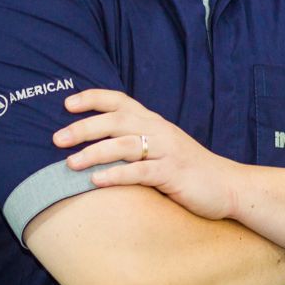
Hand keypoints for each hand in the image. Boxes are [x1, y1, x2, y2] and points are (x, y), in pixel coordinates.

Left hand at [55, 89, 237, 220]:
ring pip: (125, 146)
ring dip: (94, 153)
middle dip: (84, 128)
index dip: (93, 99)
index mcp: (154, 122)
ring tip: (71, 164)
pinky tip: (96, 182)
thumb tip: (97, 144)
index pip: (119, 101)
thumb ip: (135, 141)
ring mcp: (167, 151)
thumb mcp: (161, 148)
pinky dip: (116, 176)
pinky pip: (140, 172)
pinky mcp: (173, 174)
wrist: (228, 186)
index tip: (67, 104)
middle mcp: (159, 131)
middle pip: (116, 121)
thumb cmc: (187, 170)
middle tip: (57, 139)